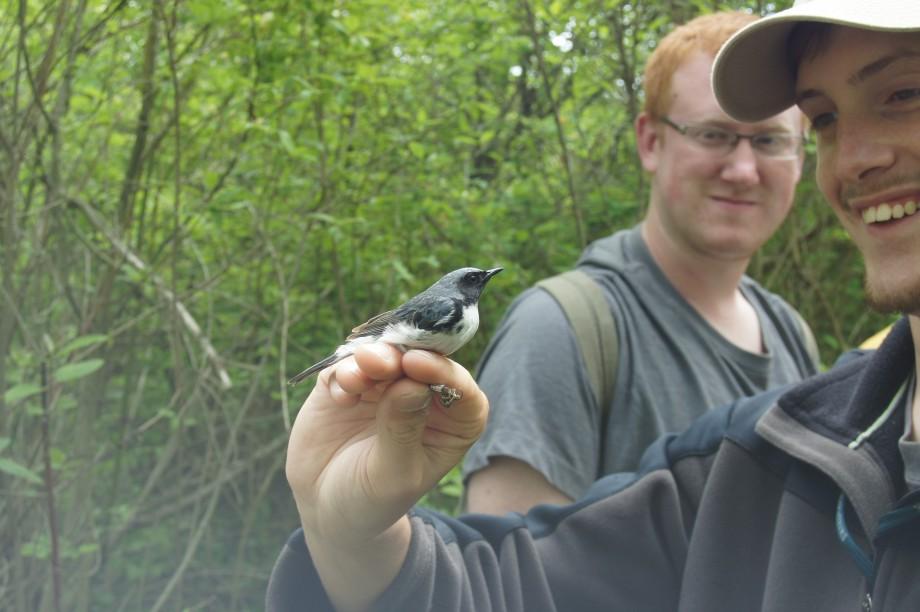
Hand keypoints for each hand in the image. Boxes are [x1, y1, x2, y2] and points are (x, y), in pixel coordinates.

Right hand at [286, 342, 487, 547]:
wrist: (326, 509)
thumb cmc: (373, 500)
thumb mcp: (393, 475)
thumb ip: (403, 430)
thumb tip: (412, 385)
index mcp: (452, 424)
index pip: (460, 388)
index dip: (444, 371)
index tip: (418, 365)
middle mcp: (422, 397)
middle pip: (422, 360)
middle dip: (402, 354)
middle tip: (381, 361)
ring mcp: (384, 387)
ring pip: (385, 355)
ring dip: (371, 358)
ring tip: (355, 378)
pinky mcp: (348, 383)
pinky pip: (348, 364)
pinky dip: (345, 373)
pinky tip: (340, 398)